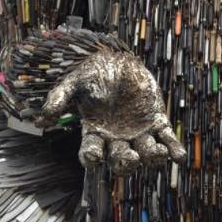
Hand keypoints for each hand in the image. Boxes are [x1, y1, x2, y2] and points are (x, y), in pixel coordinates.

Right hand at [36, 50, 184, 173]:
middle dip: (125, 162)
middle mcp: (116, 139)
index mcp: (95, 133)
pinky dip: (173, 149)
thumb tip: (42, 118)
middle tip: (131, 157)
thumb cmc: (95, 72)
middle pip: (120, 161)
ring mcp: (138, 133)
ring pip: (145, 154)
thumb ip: (60, 97)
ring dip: (152, 157)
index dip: (91, 158)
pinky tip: (179, 156)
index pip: (91, 154)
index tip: (93, 157)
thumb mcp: (76, 82)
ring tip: (158, 152)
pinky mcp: (157, 122)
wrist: (120, 59)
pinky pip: (166, 139)